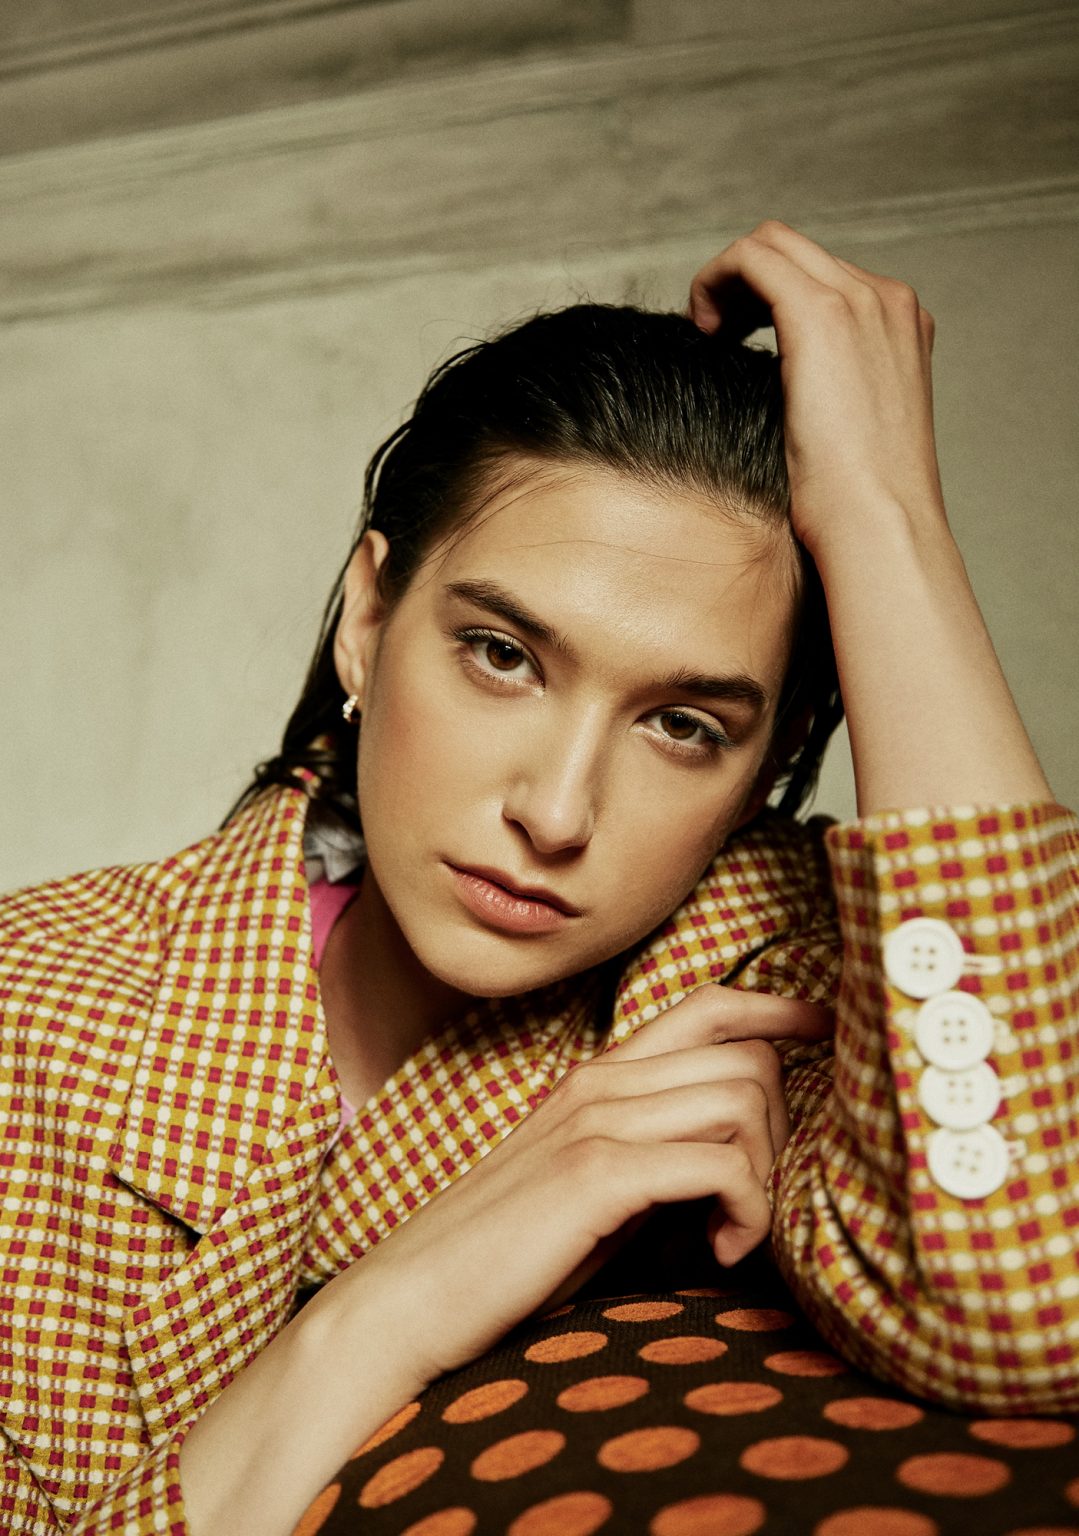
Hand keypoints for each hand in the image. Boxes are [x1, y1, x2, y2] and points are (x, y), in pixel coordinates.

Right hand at [345, 985, 831, 1387]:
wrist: (409, 1301)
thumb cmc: (505, 1259)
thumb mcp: (589, 1190)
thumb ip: (651, 1157)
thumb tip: (736, 1161)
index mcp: (598, 1077)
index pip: (705, 1005)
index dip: (776, 1007)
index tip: (824, 1027)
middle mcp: (602, 1081)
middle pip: (746, 1055)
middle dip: (781, 1128)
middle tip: (755, 1200)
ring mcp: (597, 1120)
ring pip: (743, 1098)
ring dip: (766, 1173)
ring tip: (733, 1233)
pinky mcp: (596, 1173)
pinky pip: (722, 1164)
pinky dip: (746, 1210)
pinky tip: (720, 1252)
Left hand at [687, 220, 943, 557]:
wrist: (881, 525)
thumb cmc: (861, 505)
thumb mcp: (855, 432)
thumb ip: (832, 392)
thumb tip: (782, 388)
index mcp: (902, 326)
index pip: (825, 277)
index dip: (770, 298)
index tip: (739, 340)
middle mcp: (887, 300)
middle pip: (796, 251)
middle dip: (745, 284)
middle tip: (715, 333)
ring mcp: (860, 300)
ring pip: (771, 245)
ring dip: (726, 280)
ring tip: (707, 332)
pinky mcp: (821, 313)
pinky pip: (752, 258)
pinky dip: (716, 281)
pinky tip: (703, 329)